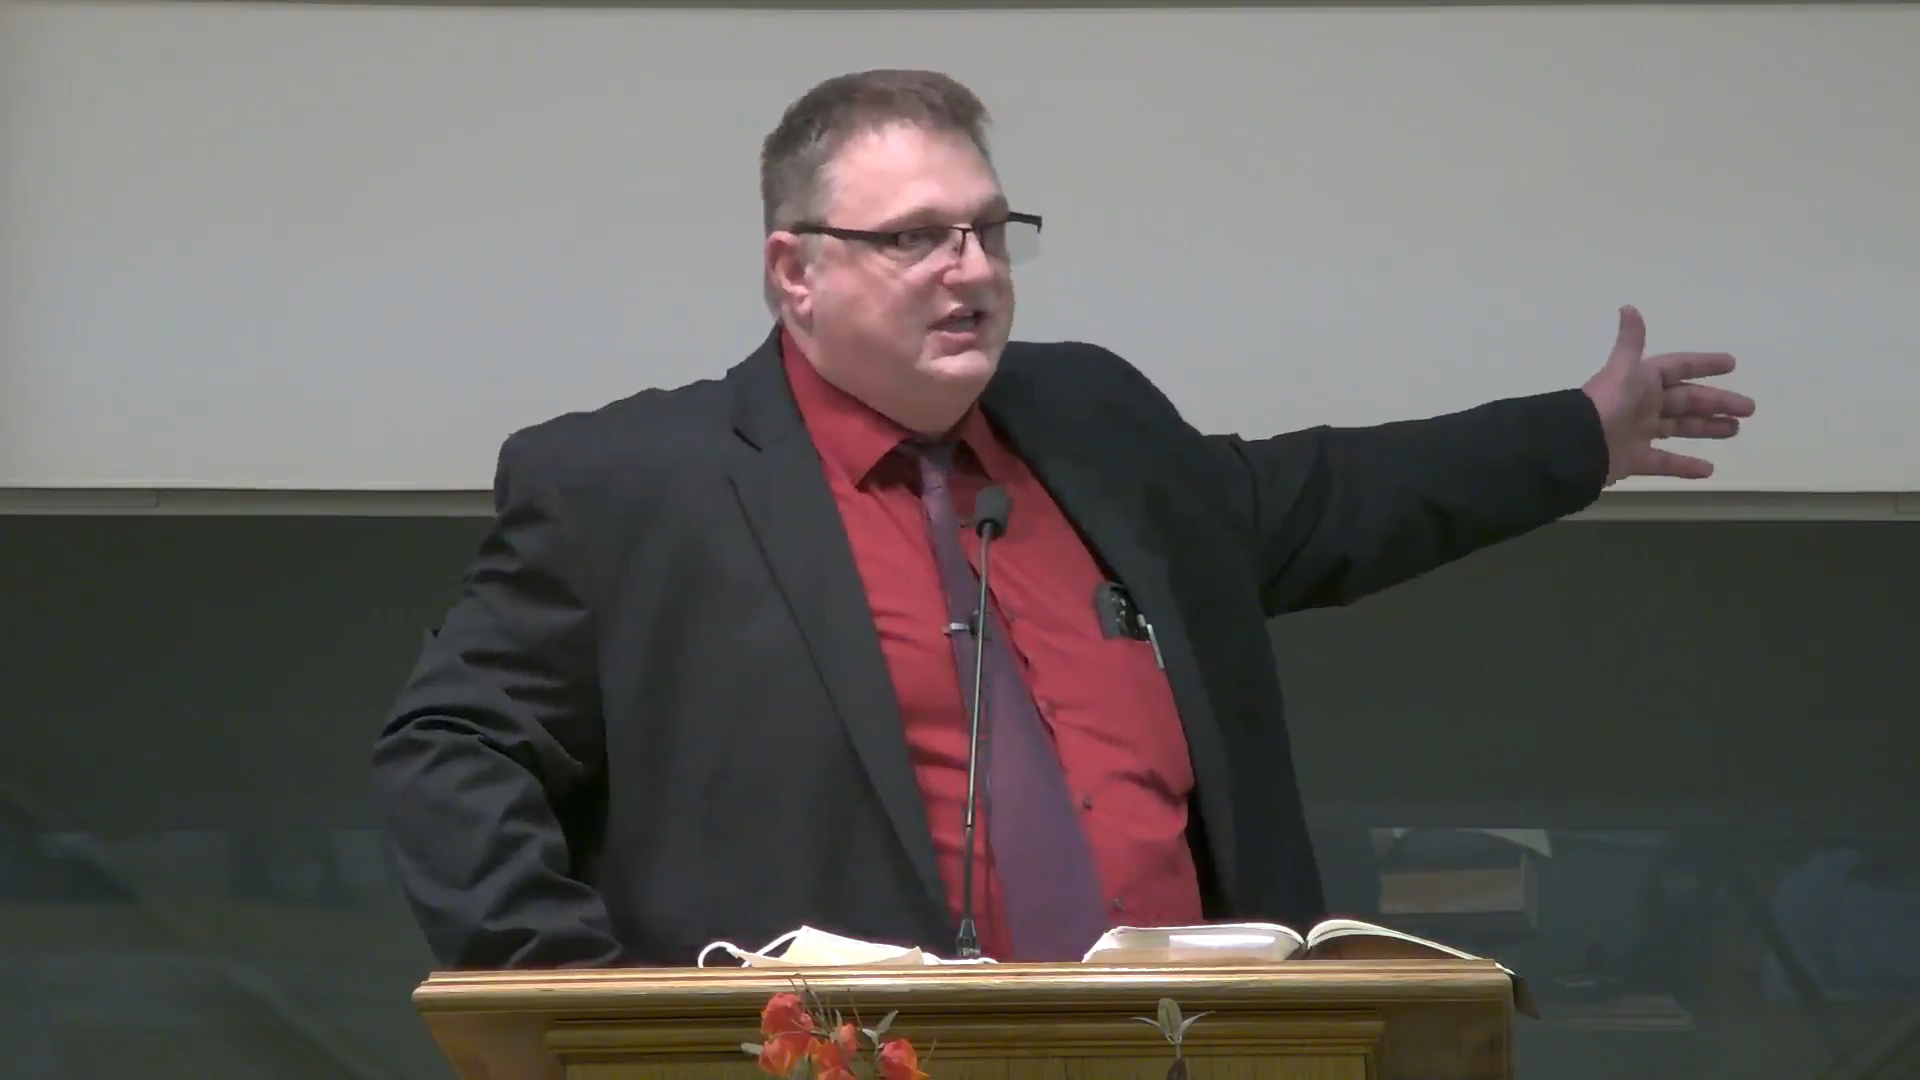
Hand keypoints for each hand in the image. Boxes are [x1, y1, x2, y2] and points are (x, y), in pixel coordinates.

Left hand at [1581, 306, 1754, 485]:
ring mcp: (1638, 433)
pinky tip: (1708, 470)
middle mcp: (1641, 404)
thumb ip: (1631, 342)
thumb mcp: (1623, 370)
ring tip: (1734, 431)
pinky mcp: (1633, 460)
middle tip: (1748, 408)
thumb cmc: (1608, 404)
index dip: (1703, 365)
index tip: (1732, 364)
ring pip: (1679, 428)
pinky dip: (1685, 466)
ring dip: (1707, 428)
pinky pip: (1664, 463)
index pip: (1678, 368)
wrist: (1578, 446)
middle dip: (1717, 402)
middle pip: (1686, 401)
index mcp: (1641, 381)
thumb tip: (1627, 306)